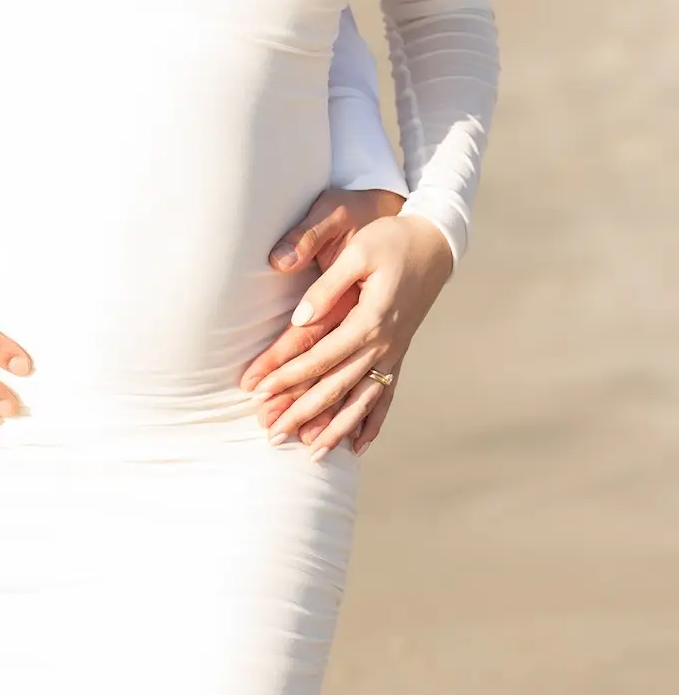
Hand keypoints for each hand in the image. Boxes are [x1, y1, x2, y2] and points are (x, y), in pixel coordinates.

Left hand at [244, 212, 453, 460]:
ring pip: (361, 400)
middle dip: (301, 412)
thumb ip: (327, 288)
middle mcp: (384, 344)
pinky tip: (359, 446)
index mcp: (370, 320)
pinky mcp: (399, 353)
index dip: (287, 375)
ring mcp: (394, 353)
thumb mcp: (357, 252)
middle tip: (271, 433)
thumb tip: (299, 319)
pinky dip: (372, 422)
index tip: (259, 391)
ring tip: (310, 454)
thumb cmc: (391, 240)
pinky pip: (386, 396)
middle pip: (336, 386)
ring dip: (334, 428)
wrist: (436, 243)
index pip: (319, 356)